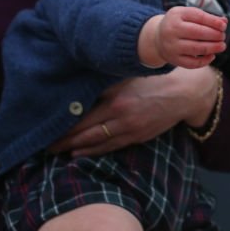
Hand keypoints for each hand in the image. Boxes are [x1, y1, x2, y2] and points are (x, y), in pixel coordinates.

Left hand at [49, 66, 219, 156]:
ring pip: (97, 143)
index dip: (65, 126)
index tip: (48, 130)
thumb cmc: (153, 79)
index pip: (83, 117)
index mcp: (115, 100)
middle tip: (46, 147)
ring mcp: (130, 129)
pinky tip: (81, 153)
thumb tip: (78, 93)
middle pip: (86, 133)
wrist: (183, 92)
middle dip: (65, 141)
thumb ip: (104, 85)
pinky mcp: (137, 136)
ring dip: (77, 148)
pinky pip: (112, 147)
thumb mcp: (126, 77)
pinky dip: (94, 151)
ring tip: (60, 151)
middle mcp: (120, 117)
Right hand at [141, 8, 226, 68]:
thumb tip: (224, 21)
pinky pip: (192, 63)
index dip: (213, 22)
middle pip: (198, 33)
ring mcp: (172, 46)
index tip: (223, 26)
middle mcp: (172, 29)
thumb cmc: (180, 23)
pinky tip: (212, 55)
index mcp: (177, 14)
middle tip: (223, 36)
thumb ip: (207, 17)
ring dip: (213, 47)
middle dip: (214, 35)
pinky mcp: (173, 59)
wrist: (158, 37)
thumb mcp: (189, 15)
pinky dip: (205, 60)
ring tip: (222, 46)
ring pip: (196, 48)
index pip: (199, 17)